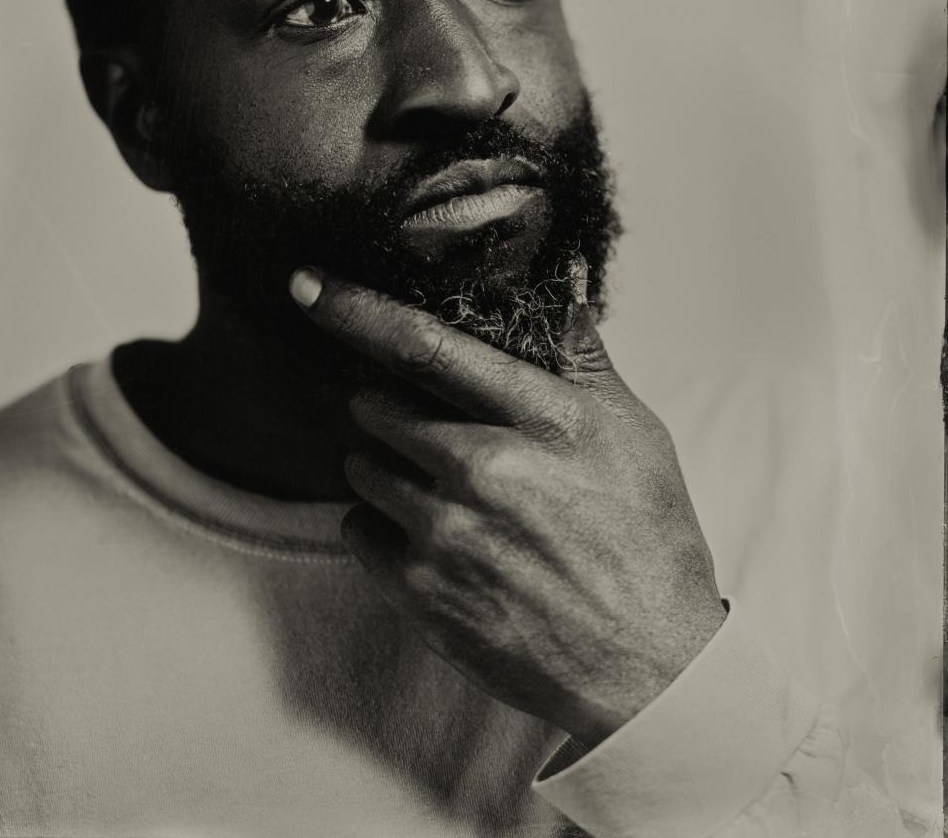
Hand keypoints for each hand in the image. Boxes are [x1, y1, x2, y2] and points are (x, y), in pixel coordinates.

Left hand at [290, 266, 726, 747]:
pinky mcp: (421, 593)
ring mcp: (445, 535)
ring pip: (363, 468)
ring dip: (384, 465)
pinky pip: (358, 530)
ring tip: (440, 487)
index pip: (424, 345)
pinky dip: (380, 524)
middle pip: (378, 405)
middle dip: (387, 404)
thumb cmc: (647, 543)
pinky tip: (429, 534)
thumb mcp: (635, 434)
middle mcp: (483, 470)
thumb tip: (557, 293)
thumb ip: (582, 360)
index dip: (356, 308)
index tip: (306, 285)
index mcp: (538, 420)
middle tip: (427, 426)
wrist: (647, 668)